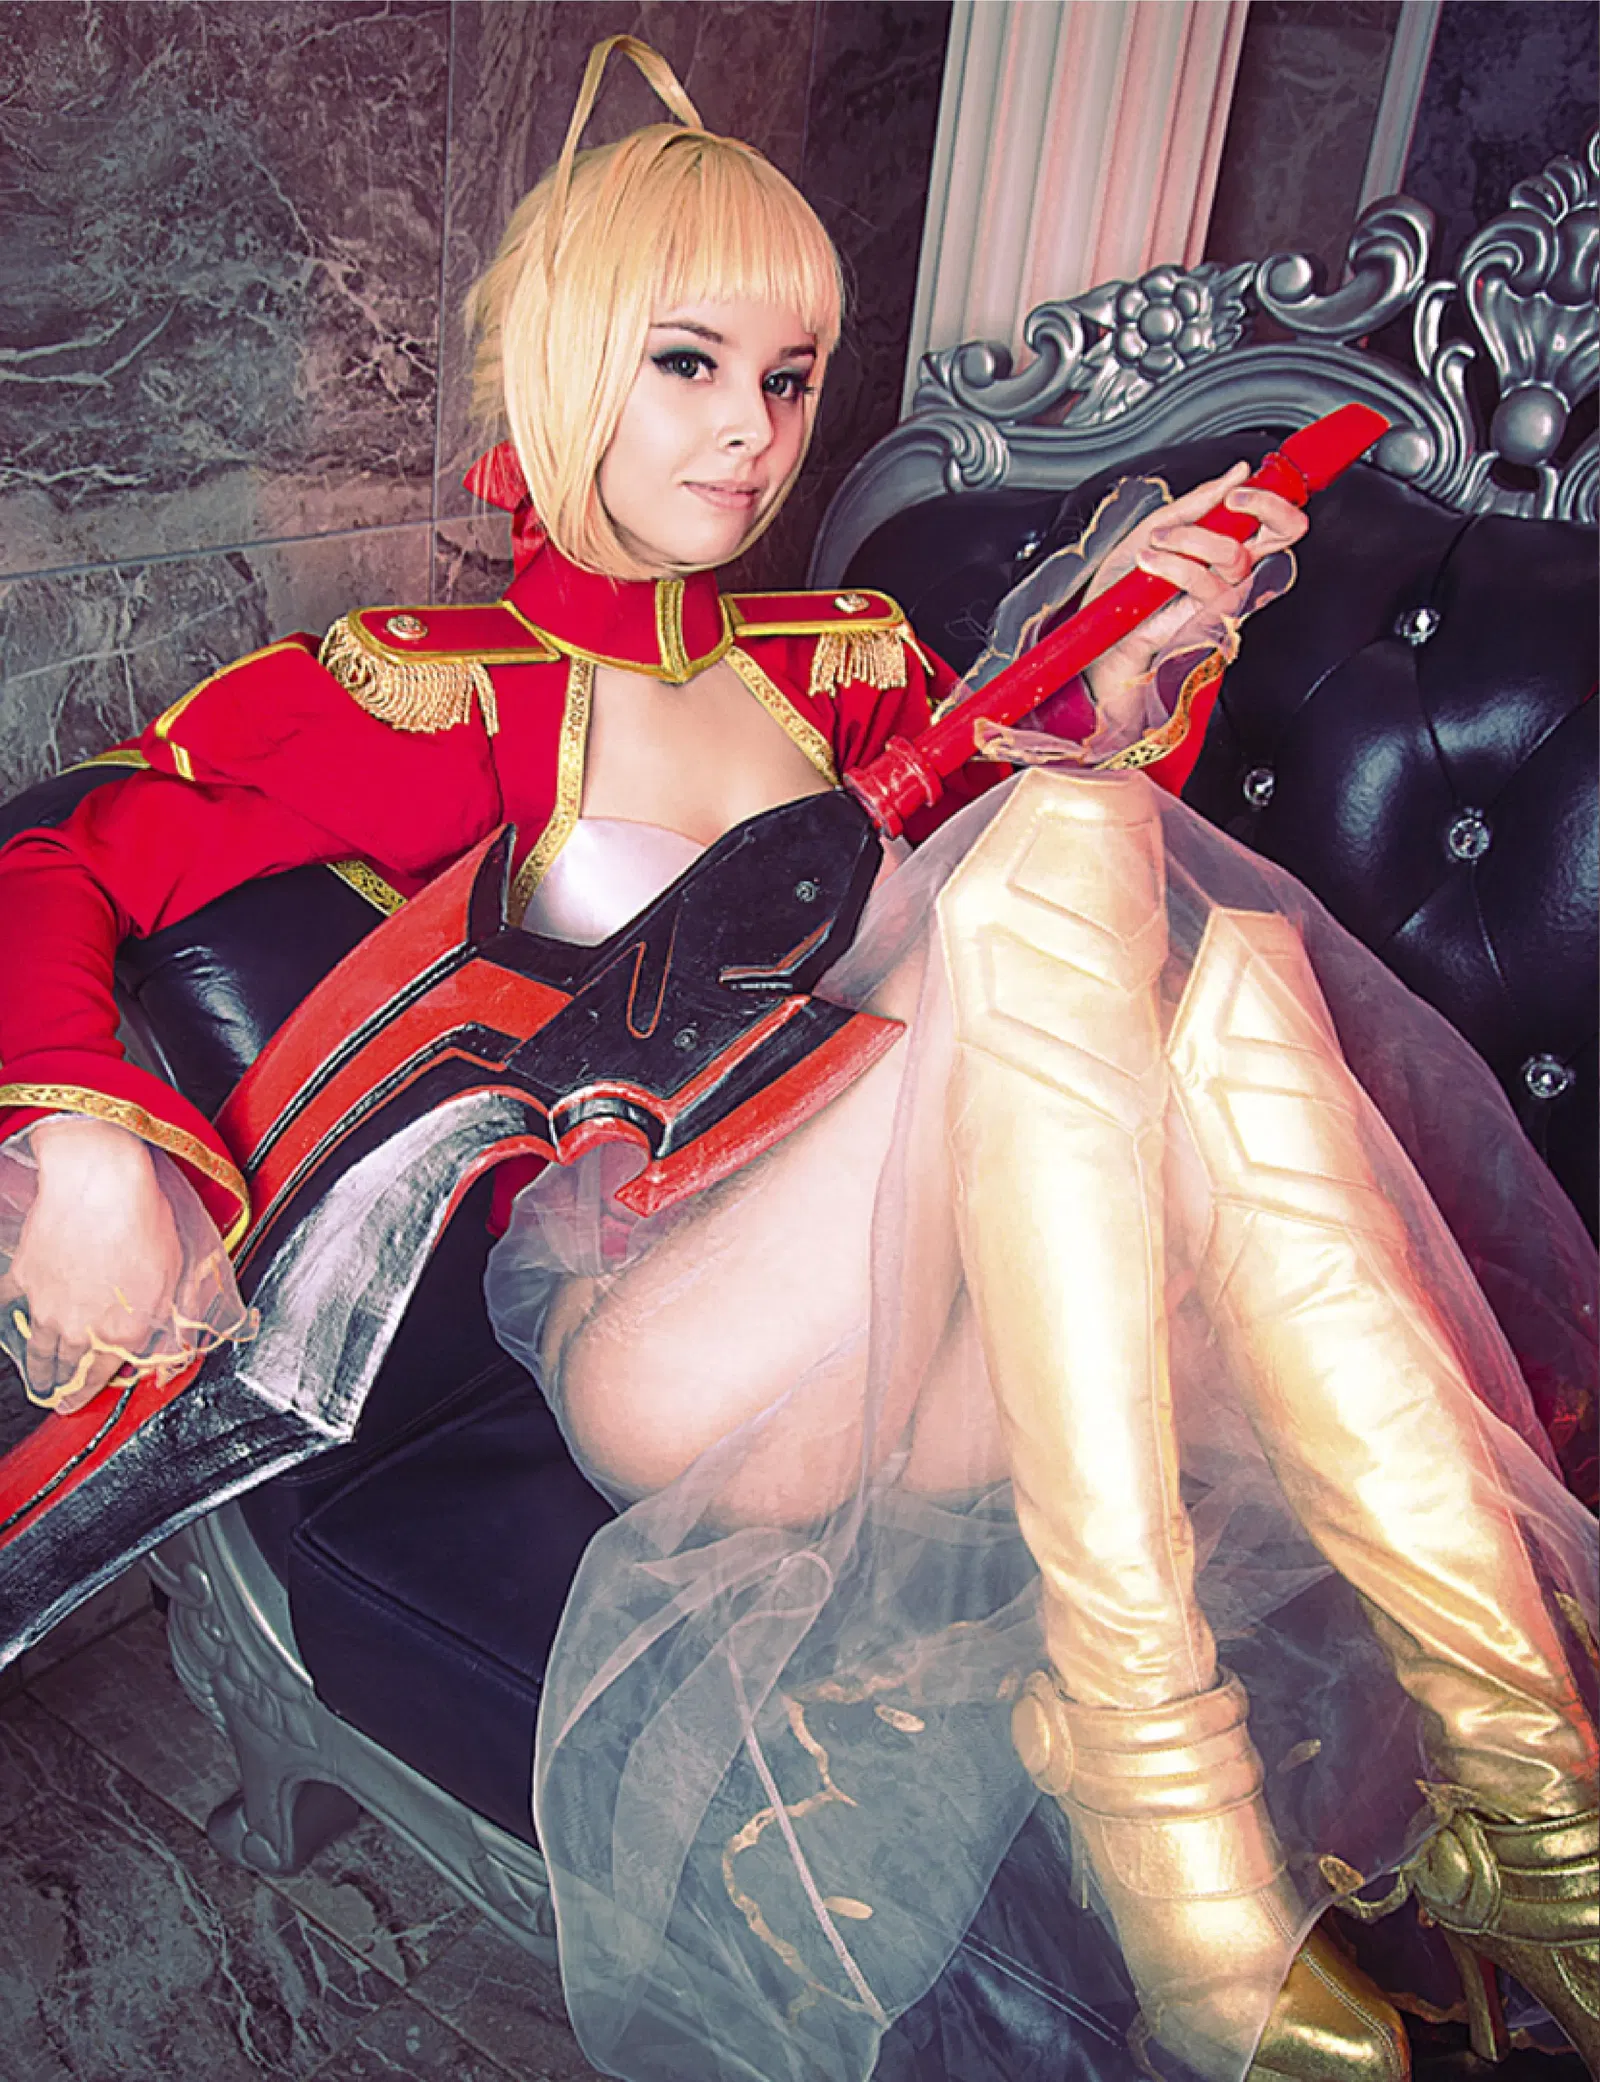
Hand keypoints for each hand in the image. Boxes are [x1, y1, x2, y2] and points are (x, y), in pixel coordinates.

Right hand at [6, 1117, 183, 1412]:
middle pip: (66, 1369)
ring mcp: (46, 1305)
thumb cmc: (143, 1226)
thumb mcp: (175, 1282)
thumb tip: (169, 1357)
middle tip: (58, 1395)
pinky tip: (13, 1321)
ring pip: (37, 1348)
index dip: (88, 1394)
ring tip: (38, 1379)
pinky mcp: (26, 1276)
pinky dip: (12, 1314)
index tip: (79, 1402)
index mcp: (119, 1334)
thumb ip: (169, 1326)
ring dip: (38, 1367)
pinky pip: (13, 1304)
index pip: (99, 1379)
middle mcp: (78, 1328)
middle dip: (63, 1386)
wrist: (101, 1188)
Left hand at [1081, 462, 1307, 708]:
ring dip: (1190, 538)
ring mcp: (1227, 594)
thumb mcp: (1161, 523)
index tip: (1242, 484)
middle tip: (1233, 499)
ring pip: (1235, 554)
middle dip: (1265, 506)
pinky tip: (1149, 563)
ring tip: (1157, 540)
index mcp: (1231, 542)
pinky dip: (1173, 565)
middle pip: (1286, 534)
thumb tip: (1237, 472)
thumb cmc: (1130, 580)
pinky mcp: (1210, 618)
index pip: (1277, 519)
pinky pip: (1206, 582)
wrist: (1105, 622)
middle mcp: (1237, 569)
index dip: (1273, 497)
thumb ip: (1200, 501)